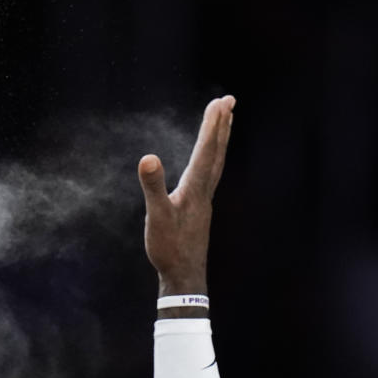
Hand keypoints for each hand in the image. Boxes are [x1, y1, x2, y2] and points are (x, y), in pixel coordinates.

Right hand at [137, 95, 234, 297]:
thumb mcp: (157, 215)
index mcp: (195, 188)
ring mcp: (203, 200)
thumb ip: (153, 186)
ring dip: (220, 139)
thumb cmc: (169, 247)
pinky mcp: (199, 209)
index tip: (219, 102)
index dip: (212, 125)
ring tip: (225, 121)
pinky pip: (209, 174)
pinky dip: (212, 158)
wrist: (184, 277)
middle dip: (222, 125)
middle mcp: (204, 191)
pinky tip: (207, 161)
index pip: (205, 150)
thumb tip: (148, 158)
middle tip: (228, 101)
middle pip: (217, 152)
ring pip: (216, 163)